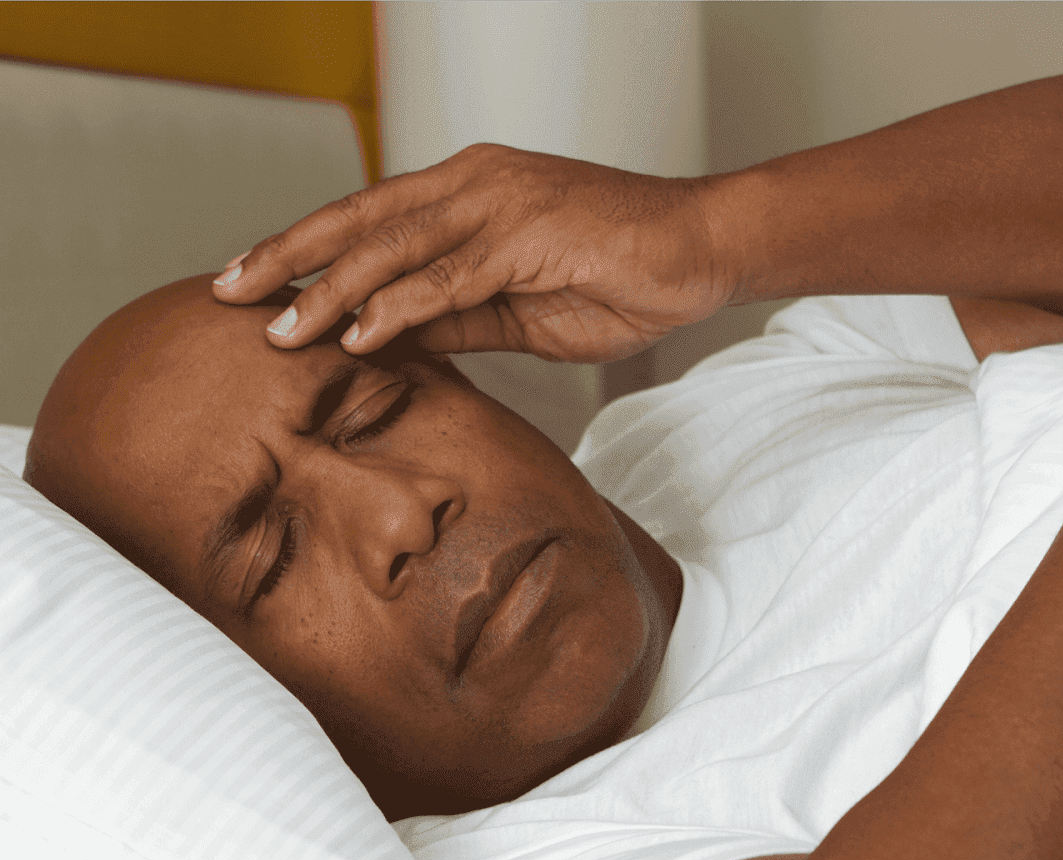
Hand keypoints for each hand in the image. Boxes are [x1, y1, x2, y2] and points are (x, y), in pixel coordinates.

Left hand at [211, 143, 733, 362]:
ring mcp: (500, 204)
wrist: (702, 248)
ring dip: (329, 290)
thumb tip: (390, 339)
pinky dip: (398, 306)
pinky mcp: (529, 235)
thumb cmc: (625, 272)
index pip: (370, 219)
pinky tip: (358, 335)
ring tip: (279, 330)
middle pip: (360, 219)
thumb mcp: (522, 306)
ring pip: (392, 245)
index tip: (255, 285)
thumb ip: (456, 315)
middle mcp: (474, 184)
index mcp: (470, 192)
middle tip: (227, 294)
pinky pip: (448, 274)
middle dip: (288, 258)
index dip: (307, 250)